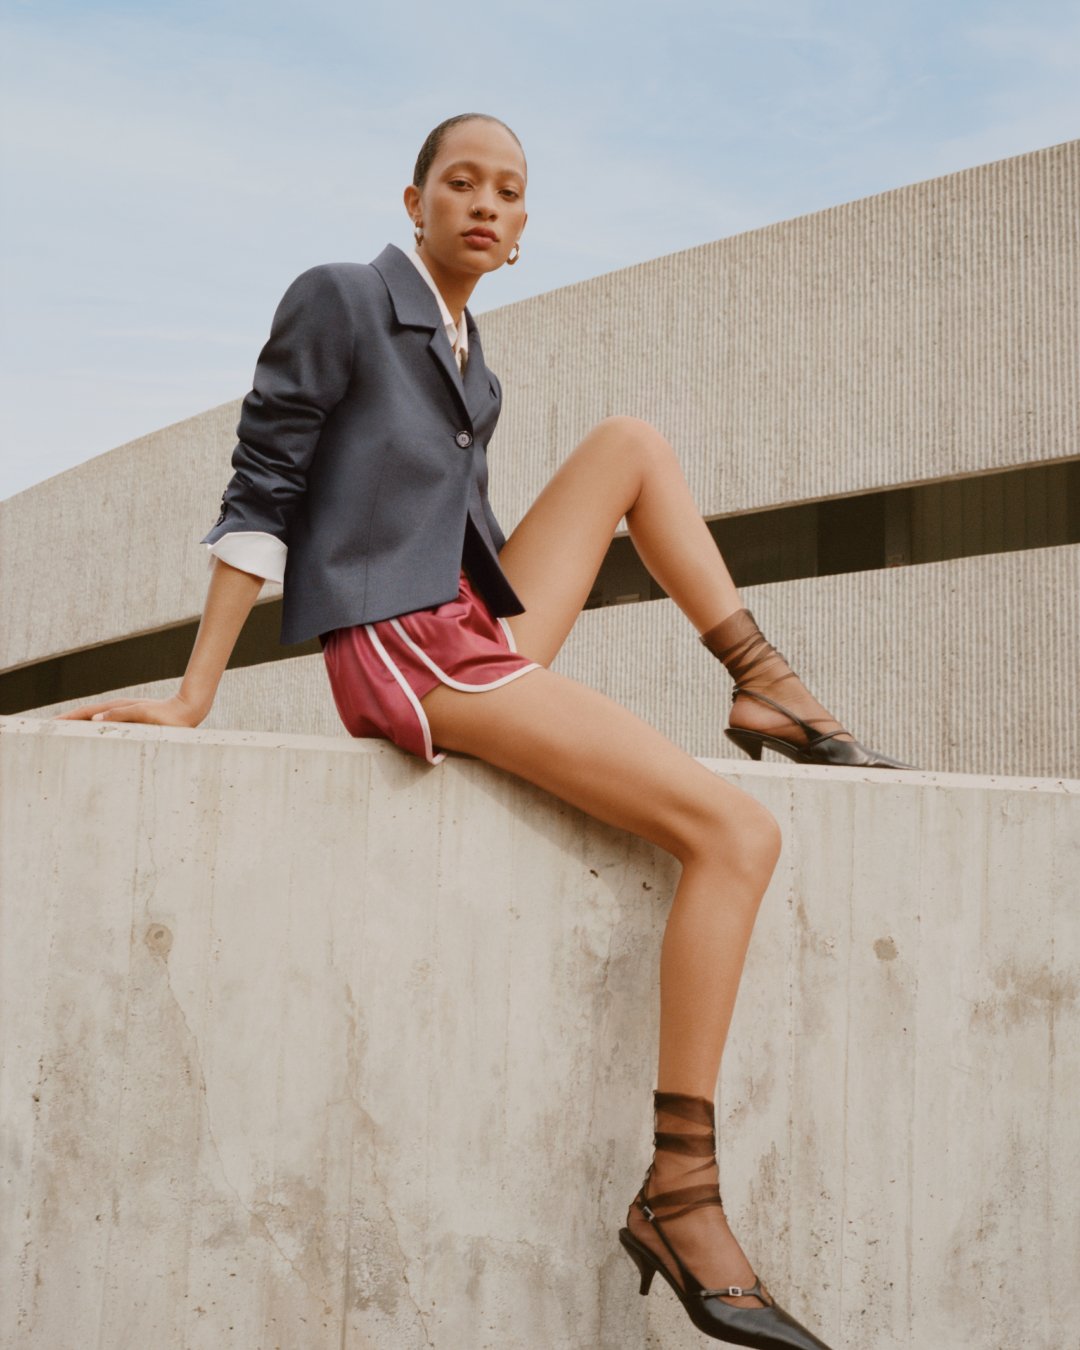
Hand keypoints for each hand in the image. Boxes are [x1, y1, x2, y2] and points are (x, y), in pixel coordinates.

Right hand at [55, 693, 206, 726]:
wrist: (187, 711)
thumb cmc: (168, 716)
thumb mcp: (144, 715)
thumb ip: (121, 715)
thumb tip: (95, 718)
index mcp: (117, 708)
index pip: (85, 712)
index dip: (67, 717)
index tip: (50, 722)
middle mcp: (117, 710)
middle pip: (86, 714)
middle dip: (67, 720)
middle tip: (48, 728)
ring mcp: (123, 714)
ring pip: (94, 719)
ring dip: (79, 724)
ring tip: (64, 733)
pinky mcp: (130, 720)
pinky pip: (105, 724)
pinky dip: (93, 727)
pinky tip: (91, 735)